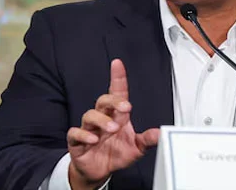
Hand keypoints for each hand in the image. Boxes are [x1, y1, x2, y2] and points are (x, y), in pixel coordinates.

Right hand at [66, 59, 159, 188]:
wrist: (98, 171)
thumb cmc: (116, 154)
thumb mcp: (136, 148)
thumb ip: (147, 140)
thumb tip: (160, 134)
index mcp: (116, 116)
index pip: (117, 93)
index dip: (117, 78)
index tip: (117, 64)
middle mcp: (102, 119)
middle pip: (103, 101)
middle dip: (113, 101)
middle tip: (126, 108)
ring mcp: (88, 129)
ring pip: (90, 115)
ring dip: (102, 120)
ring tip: (113, 128)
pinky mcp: (77, 141)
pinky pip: (75, 133)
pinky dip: (83, 134)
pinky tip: (93, 139)